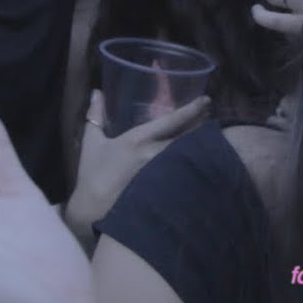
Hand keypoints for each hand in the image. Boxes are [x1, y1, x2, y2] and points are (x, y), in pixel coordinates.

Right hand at [64, 89, 210, 244]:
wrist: (92, 210)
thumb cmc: (92, 174)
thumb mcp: (92, 143)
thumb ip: (95, 115)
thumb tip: (97, 92)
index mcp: (138, 140)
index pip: (171, 121)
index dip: (191, 109)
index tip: (206, 100)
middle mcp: (154, 155)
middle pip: (187, 137)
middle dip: (201, 125)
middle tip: (211, 115)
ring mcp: (162, 174)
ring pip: (189, 154)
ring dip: (199, 143)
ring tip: (210, 134)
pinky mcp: (166, 190)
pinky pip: (185, 172)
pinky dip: (194, 163)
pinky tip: (203, 159)